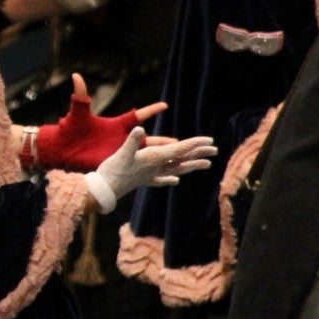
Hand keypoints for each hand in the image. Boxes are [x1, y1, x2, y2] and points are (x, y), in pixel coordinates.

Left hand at [29, 73, 166, 171]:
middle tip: (183, 141)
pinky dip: (147, 171)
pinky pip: (134, 167)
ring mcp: (119, 152)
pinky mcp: (114, 163)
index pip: (137, 116)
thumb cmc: (68, 129)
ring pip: (145, 155)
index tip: (165, 105)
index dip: (150, 111)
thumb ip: (80, 95)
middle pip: (148, 138)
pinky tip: (159, 176)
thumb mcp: (77, 113)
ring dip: (160, 157)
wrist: (60, 148)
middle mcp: (121, 138)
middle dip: (164, 141)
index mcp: (116, 124)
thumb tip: (76, 76)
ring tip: (179, 160)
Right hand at [85, 128, 215, 213]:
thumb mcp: (121, 153)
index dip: (195, 144)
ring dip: (191, 165)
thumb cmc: (113, 171)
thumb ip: (132, 141)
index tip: (210, 141)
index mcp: (154, 158)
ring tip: (206, 164)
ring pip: (176, 169)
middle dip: (199, 153)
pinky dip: (170, 178)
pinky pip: (161, 178)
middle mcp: (156, 167)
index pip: (180, 150)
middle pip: (182, 159)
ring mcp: (150, 174)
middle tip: (215, 149)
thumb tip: (139, 128)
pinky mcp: (142, 179)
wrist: (103, 191)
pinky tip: (175, 180)